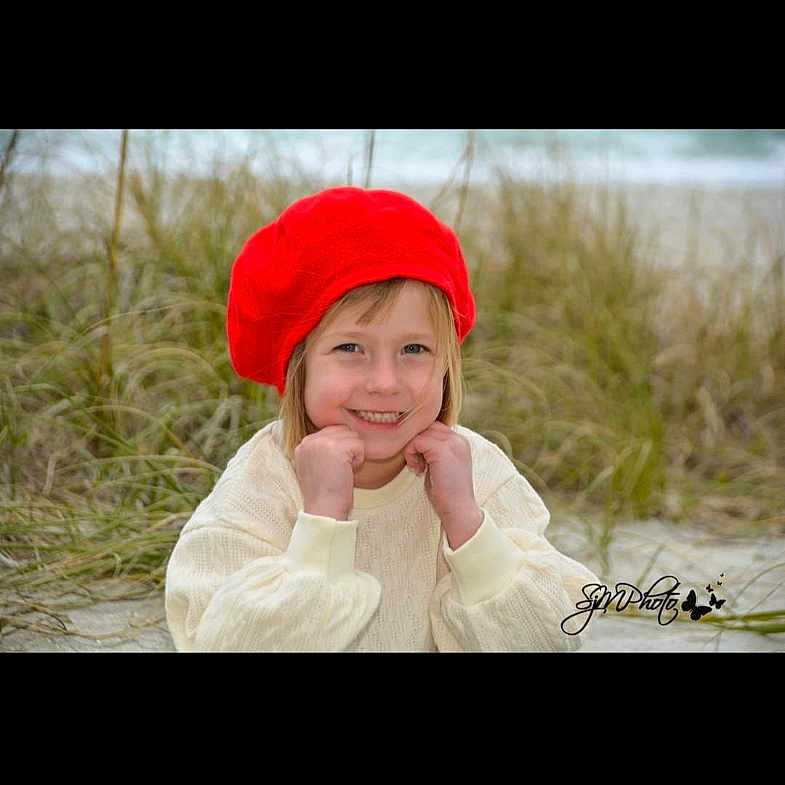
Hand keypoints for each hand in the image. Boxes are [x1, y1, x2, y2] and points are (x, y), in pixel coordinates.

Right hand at [294, 425, 364, 520]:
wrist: (325, 510)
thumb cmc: (325, 494)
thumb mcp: (315, 466)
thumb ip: (322, 449)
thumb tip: (344, 433)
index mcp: (303, 444)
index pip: (331, 431)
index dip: (340, 448)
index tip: (333, 468)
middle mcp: (310, 440)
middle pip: (343, 430)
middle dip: (348, 449)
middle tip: (340, 470)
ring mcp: (322, 443)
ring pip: (352, 436)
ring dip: (354, 454)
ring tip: (343, 471)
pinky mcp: (336, 448)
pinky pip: (359, 445)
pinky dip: (359, 460)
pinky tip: (348, 473)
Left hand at [403, 422, 483, 548]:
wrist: (458, 511)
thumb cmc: (446, 494)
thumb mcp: (440, 466)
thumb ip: (432, 451)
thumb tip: (413, 440)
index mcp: (460, 442)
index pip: (433, 427)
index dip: (421, 442)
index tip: (421, 462)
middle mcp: (458, 438)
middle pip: (425, 426)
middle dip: (415, 444)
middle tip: (417, 464)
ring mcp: (452, 443)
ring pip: (419, 432)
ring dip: (412, 449)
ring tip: (417, 467)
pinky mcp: (442, 450)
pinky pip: (416, 441)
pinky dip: (411, 454)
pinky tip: (417, 469)